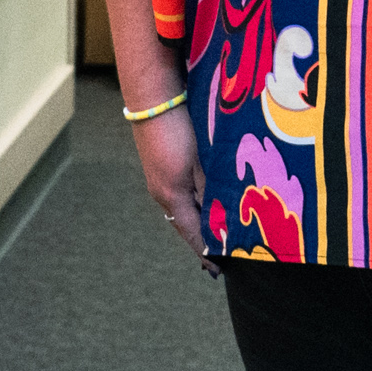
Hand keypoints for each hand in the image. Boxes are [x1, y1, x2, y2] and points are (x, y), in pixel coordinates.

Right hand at [132, 105, 209, 259]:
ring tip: (213, 236)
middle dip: (201, 242)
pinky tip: (202, 206)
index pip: (192, 233)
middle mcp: (161, 193)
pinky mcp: (159, 169)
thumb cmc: (178, 129)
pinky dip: (192, 207)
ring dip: (197, 224)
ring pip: (181, 211)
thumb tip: (219, 217)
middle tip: (219, 258)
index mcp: (171, 196)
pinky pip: (178, 197)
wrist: (152, 100)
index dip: (205, 252)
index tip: (216, 270)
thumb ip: (209, 189)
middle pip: (185, 225)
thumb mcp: (199, 162)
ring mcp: (158, 181)